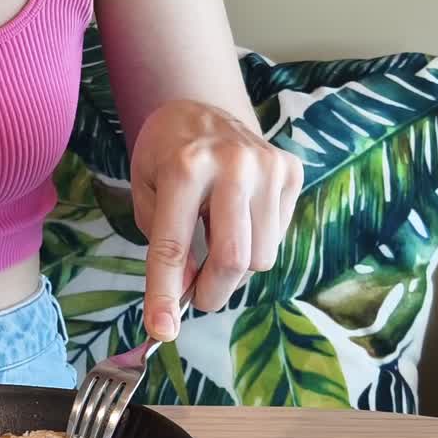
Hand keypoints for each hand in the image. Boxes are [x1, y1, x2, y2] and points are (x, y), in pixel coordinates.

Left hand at [129, 99, 302, 340]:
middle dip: (212, 292)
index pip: (173, 246)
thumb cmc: (165, 157)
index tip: (162, 330)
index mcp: (185, 168)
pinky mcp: (291, 170)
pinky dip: (256, 241)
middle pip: (232, 259)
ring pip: (261, 255)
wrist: (200, 106)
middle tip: (198, 298)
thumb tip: (188, 293)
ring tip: (216, 239)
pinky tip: (238, 216)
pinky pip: (279, 235)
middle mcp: (232, 165)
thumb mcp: (146, 195)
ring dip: (236, 267)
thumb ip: (165, 244)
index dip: (165, 294)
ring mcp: (268, 166)